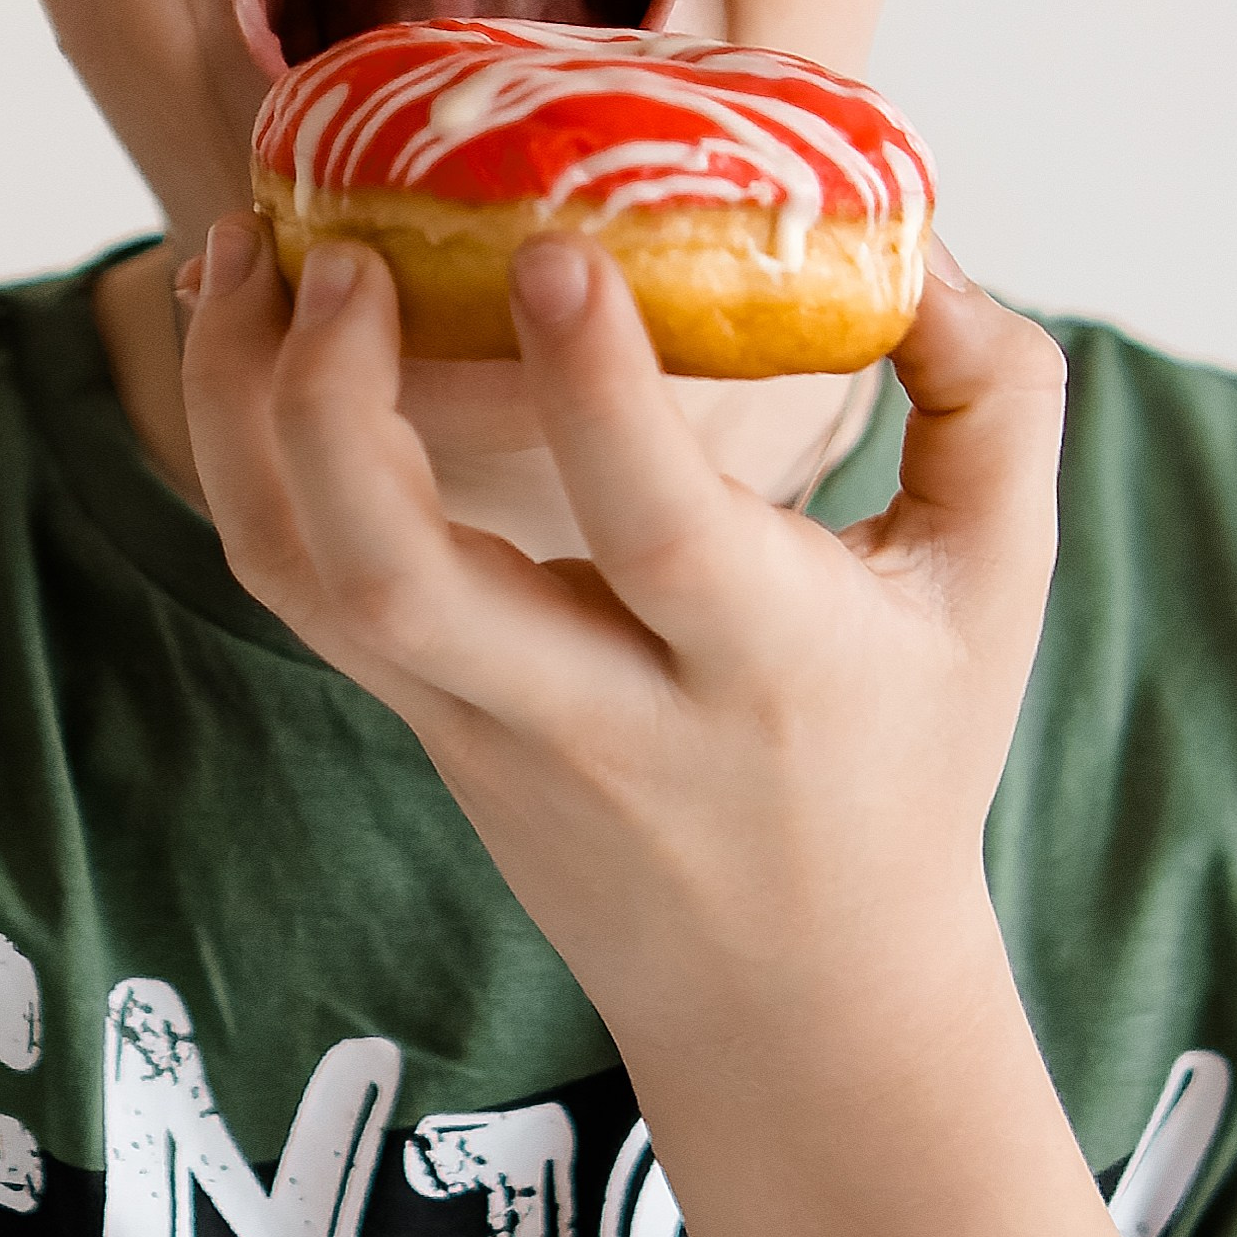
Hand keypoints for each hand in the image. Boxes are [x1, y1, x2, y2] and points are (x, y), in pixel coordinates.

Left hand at [183, 239, 1236, 1236]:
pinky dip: (243, 448)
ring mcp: (479, 724)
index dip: (593, 389)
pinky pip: (292, 582)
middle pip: (400, 583)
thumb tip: (913, 241)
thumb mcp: (997, 581)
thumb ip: (994, 395)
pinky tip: (246, 326)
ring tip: (239, 247)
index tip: (547, 247)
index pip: (651, 534)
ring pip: (306, 579)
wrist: (797, 995)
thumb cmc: (903, 752)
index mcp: (759, 667)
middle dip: (337, 405)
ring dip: (244, 409)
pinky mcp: (414, 716)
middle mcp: (596, 711)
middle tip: (344, 252)